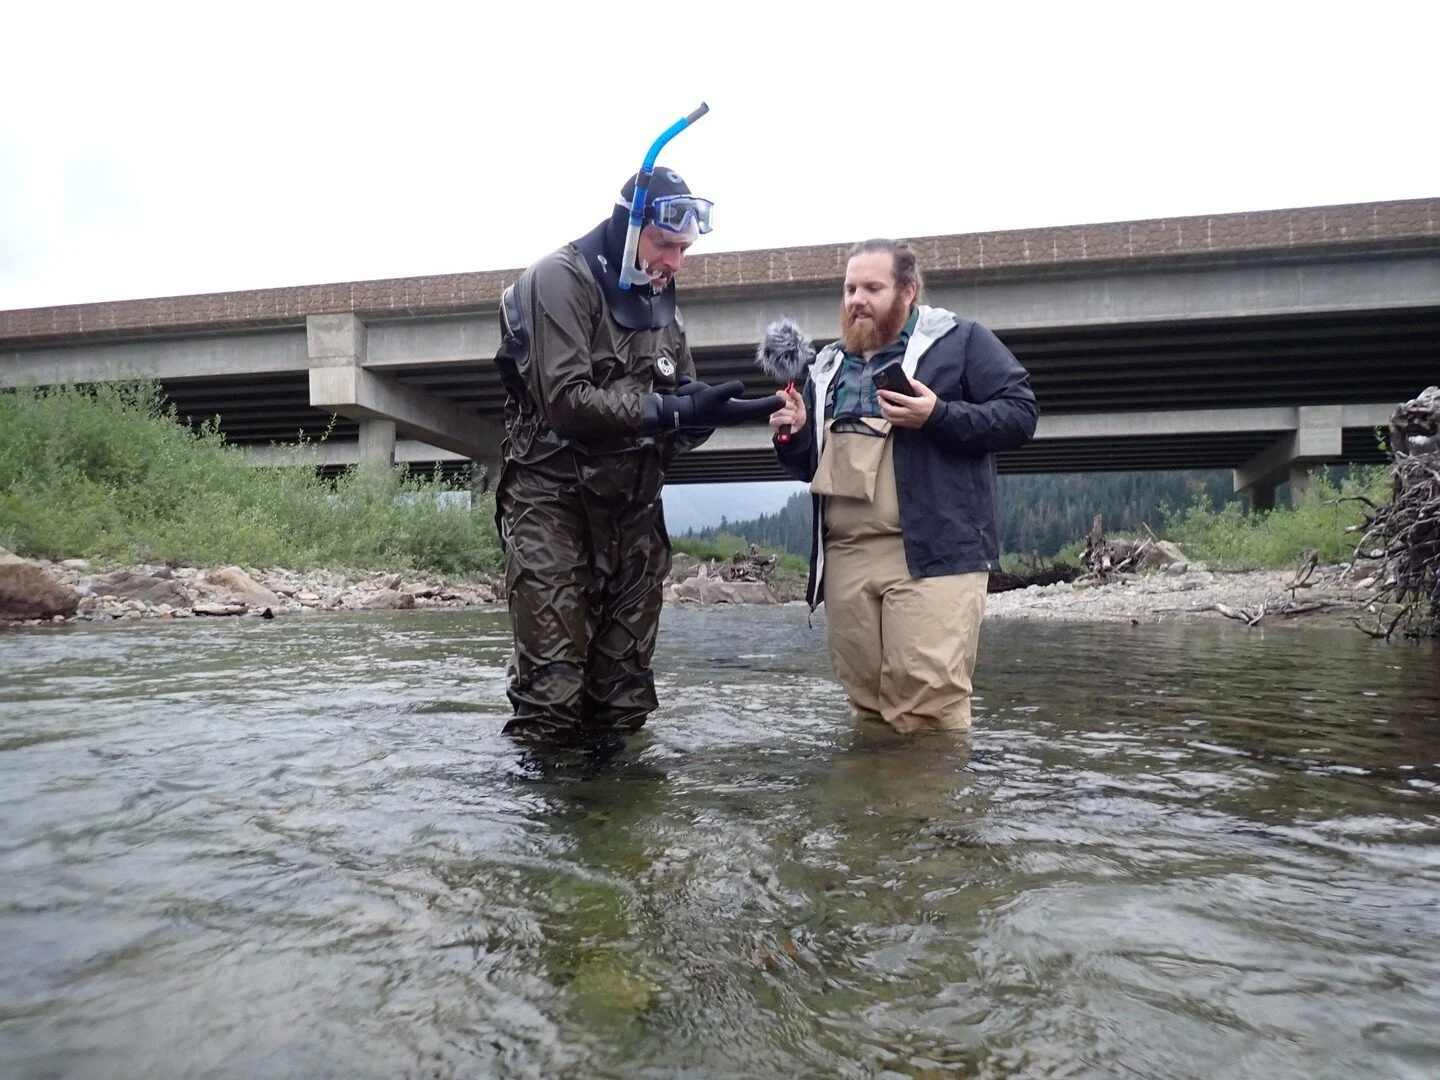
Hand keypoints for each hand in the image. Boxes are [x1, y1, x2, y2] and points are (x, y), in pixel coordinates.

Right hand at [643, 379, 783, 431]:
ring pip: (752, 412)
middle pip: (758, 411)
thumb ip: (728, 389)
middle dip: (771, 406)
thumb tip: (742, 386)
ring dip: (764, 408)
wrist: (686, 414)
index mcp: (735, 412)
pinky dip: (755, 408)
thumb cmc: (699, 403)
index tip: (784, 399)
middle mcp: (736, 416)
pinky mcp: (727, 414)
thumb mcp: (713, 393)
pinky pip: (745, 411)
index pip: (757, 408)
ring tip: (776, 402)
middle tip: (785, 400)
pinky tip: (759, 405)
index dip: (771, 403)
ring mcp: (732, 416)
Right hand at [768, 385, 806, 436]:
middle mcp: (776, 407)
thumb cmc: (798, 418)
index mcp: (781, 401)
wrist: (800, 429)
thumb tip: (792, 389)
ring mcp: (773, 414)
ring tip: (793, 418)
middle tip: (795, 411)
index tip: (793, 401)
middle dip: (792, 407)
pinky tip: (791, 422)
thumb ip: (797, 396)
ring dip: (791, 415)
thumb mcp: (801, 405)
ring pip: (781, 411)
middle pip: (781, 402)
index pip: (780, 393)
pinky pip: (779, 419)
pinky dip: (788, 420)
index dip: (788, 397)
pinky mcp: (772, 423)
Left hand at [879, 377, 936, 428]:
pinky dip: (887, 417)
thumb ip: (917, 385)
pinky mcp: (905, 424)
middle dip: (882, 403)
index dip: (886, 394)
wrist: (937, 418)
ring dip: (883, 410)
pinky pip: (893, 422)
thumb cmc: (931, 405)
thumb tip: (908, 379)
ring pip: (889, 417)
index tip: (880, 391)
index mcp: (913, 404)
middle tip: (879, 397)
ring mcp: (906, 420)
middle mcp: (908, 413)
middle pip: (890, 410)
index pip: (897, 398)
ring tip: (882, 404)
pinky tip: (887, 411)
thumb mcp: (927, 392)